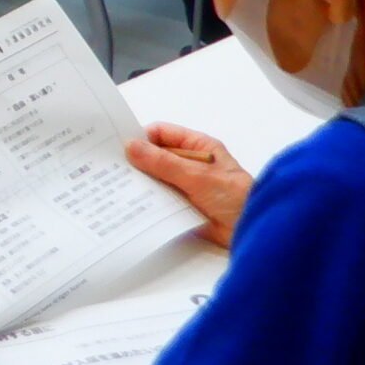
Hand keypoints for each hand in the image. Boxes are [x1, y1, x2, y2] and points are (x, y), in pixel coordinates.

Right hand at [125, 122, 250, 247]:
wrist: (252, 230)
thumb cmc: (235, 197)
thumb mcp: (197, 176)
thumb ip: (164, 162)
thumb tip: (132, 147)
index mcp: (197, 147)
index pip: (162, 134)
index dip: (141, 138)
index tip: (120, 148)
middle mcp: (189, 164)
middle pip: (156, 157)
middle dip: (137, 163)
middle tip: (112, 170)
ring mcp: (186, 186)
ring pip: (156, 180)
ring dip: (142, 185)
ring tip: (116, 189)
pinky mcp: (183, 207)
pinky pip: (161, 202)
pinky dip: (148, 203)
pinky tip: (132, 207)